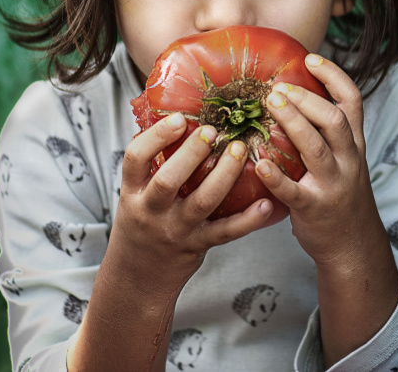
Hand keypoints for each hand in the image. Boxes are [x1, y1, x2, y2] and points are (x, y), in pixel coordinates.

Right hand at [109, 113, 274, 291]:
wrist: (136, 279)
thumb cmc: (139, 227)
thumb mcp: (133, 197)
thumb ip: (151, 168)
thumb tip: (178, 123)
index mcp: (131, 193)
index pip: (135, 158)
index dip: (156, 136)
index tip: (178, 118)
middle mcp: (151, 211)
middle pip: (169, 180)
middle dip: (192, 154)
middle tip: (212, 131)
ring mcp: (175, 230)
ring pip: (202, 202)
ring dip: (224, 175)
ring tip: (239, 151)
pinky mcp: (197, 246)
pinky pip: (226, 232)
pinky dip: (248, 219)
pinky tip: (265, 203)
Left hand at [259, 54, 397, 365]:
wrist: (353, 245)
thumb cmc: (340, 194)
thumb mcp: (345, 159)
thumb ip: (328, 132)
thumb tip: (293, 95)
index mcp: (354, 143)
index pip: (352, 100)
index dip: (333, 75)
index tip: (310, 58)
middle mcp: (349, 160)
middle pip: (334, 120)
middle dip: (306, 99)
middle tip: (276, 88)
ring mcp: (333, 185)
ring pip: (317, 149)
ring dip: (293, 124)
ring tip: (268, 107)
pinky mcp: (314, 209)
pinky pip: (294, 191)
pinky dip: (275, 176)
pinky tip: (257, 163)